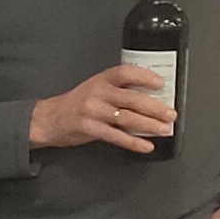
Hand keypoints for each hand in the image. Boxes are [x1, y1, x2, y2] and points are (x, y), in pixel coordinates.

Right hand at [30, 63, 172, 151]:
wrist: (49, 119)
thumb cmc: (76, 104)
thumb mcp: (95, 89)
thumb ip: (119, 91)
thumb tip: (151, 100)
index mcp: (101, 80)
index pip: (126, 73)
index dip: (145, 77)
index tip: (160, 83)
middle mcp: (97, 94)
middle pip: (131, 99)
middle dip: (155, 107)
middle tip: (170, 114)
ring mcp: (93, 111)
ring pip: (126, 118)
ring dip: (149, 125)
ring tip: (164, 130)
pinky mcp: (89, 128)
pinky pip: (116, 136)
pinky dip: (133, 142)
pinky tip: (145, 145)